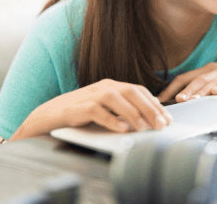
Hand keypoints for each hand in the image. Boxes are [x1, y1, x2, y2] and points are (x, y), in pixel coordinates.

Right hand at [12, 79, 172, 138]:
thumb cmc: (80, 114)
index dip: (155, 103)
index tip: (167, 118)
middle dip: (149, 108)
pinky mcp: (79, 107)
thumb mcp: (105, 109)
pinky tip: (122, 129)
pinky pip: (98, 111)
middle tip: (161, 125)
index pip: (139, 91)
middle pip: (132, 92)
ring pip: (117, 99)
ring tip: (144, 128)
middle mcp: (103, 87)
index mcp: (111, 86)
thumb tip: (149, 116)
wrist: (49, 116)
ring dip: (133, 113)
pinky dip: (112, 120)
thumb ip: (123, 110)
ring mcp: (91, 95)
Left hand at [157, 51, 216, 102]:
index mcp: (205, 71)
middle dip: (184, 91)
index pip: (183, 78)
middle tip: (174, 101)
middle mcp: (214, 70)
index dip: (170, 88)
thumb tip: (182, 103)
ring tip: (191, 100)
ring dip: (200, 90)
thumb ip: (202, 89)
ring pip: (211, 80)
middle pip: (195, 79)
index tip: (159, 100)